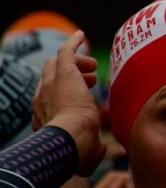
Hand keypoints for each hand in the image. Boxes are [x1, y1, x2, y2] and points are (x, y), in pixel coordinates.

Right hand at [32, 31, 105, 176]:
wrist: (70, 140)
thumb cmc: (77, 152)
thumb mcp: (86, 152)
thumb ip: (93, 149)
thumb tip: (103, 152)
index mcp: (44, 116)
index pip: (50, 98)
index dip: (67, 94)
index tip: (86, 95)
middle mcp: (41, 98)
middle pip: (50, 77)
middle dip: (69, 76)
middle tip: (91, 80)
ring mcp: (49, 84)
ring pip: (57, 64)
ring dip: (75, 62)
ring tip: (93, 67)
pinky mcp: (63, 72)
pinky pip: (65, 51)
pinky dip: (73, 43)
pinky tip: (81, 35)